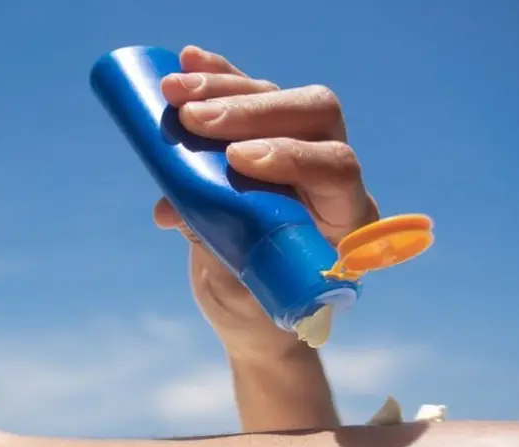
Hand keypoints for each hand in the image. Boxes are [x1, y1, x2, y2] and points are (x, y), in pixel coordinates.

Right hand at [153, 45, 380, 358]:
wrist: (260, 312)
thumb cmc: (259, 312)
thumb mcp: (237, 294)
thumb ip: (215, 249)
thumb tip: (172, 208)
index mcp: (346, 220)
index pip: (338, 169)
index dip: (292, 158)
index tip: (237, 162)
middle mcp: (333, 176)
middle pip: (313, 116)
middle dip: (251, 111)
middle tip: (193, 119)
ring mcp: (302, 149)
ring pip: (280, 97)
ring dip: (225, 89)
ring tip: (173, 92)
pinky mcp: (269, 137)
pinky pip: (251, 95)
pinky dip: (220, 77)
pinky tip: (189, 62)